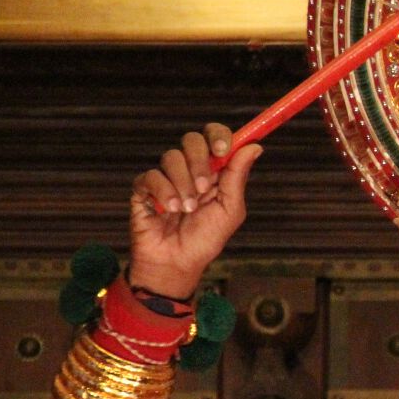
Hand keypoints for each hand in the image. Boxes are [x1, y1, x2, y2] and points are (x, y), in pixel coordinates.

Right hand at [127, 125, 262, 297]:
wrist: (176, 262)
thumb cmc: (206, 239)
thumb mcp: (230, 209)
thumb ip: (238, 177)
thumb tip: (255, 146)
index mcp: (214, 170)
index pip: (215, 137)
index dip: (219, 136)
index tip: (223, 150)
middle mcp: (190, 169)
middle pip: (192, 139)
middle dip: (200, 160)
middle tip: (204, 188)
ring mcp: (166, 177)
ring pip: (172, 157)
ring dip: (183, 184)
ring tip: (187, 209)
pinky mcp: (143, 188)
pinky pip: (151, 176)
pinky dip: (163, 192)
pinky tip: (169, 210)